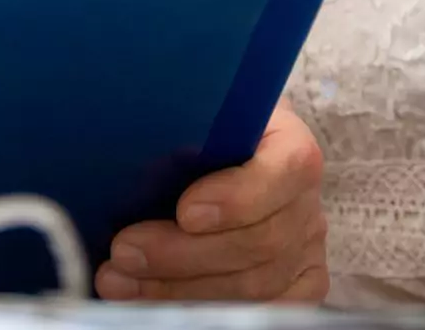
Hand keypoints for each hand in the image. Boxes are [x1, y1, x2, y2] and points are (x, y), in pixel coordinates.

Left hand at [95, 104, 326, 302]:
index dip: (238, 197)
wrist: (226, 155)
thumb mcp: (197, 116)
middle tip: (124, 252)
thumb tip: (126, 140)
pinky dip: (201, 310)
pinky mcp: (299, 285)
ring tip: (119, 280)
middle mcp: (305, 200)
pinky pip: (263, 310)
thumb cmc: (203, 133)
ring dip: (178, 289)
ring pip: (254, 286)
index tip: (185, 212)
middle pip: (260, 242)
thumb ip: (181, 125)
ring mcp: (305, 247)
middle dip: (184, 254)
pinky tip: (153, 303)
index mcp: (290, 145)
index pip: (286, 170)